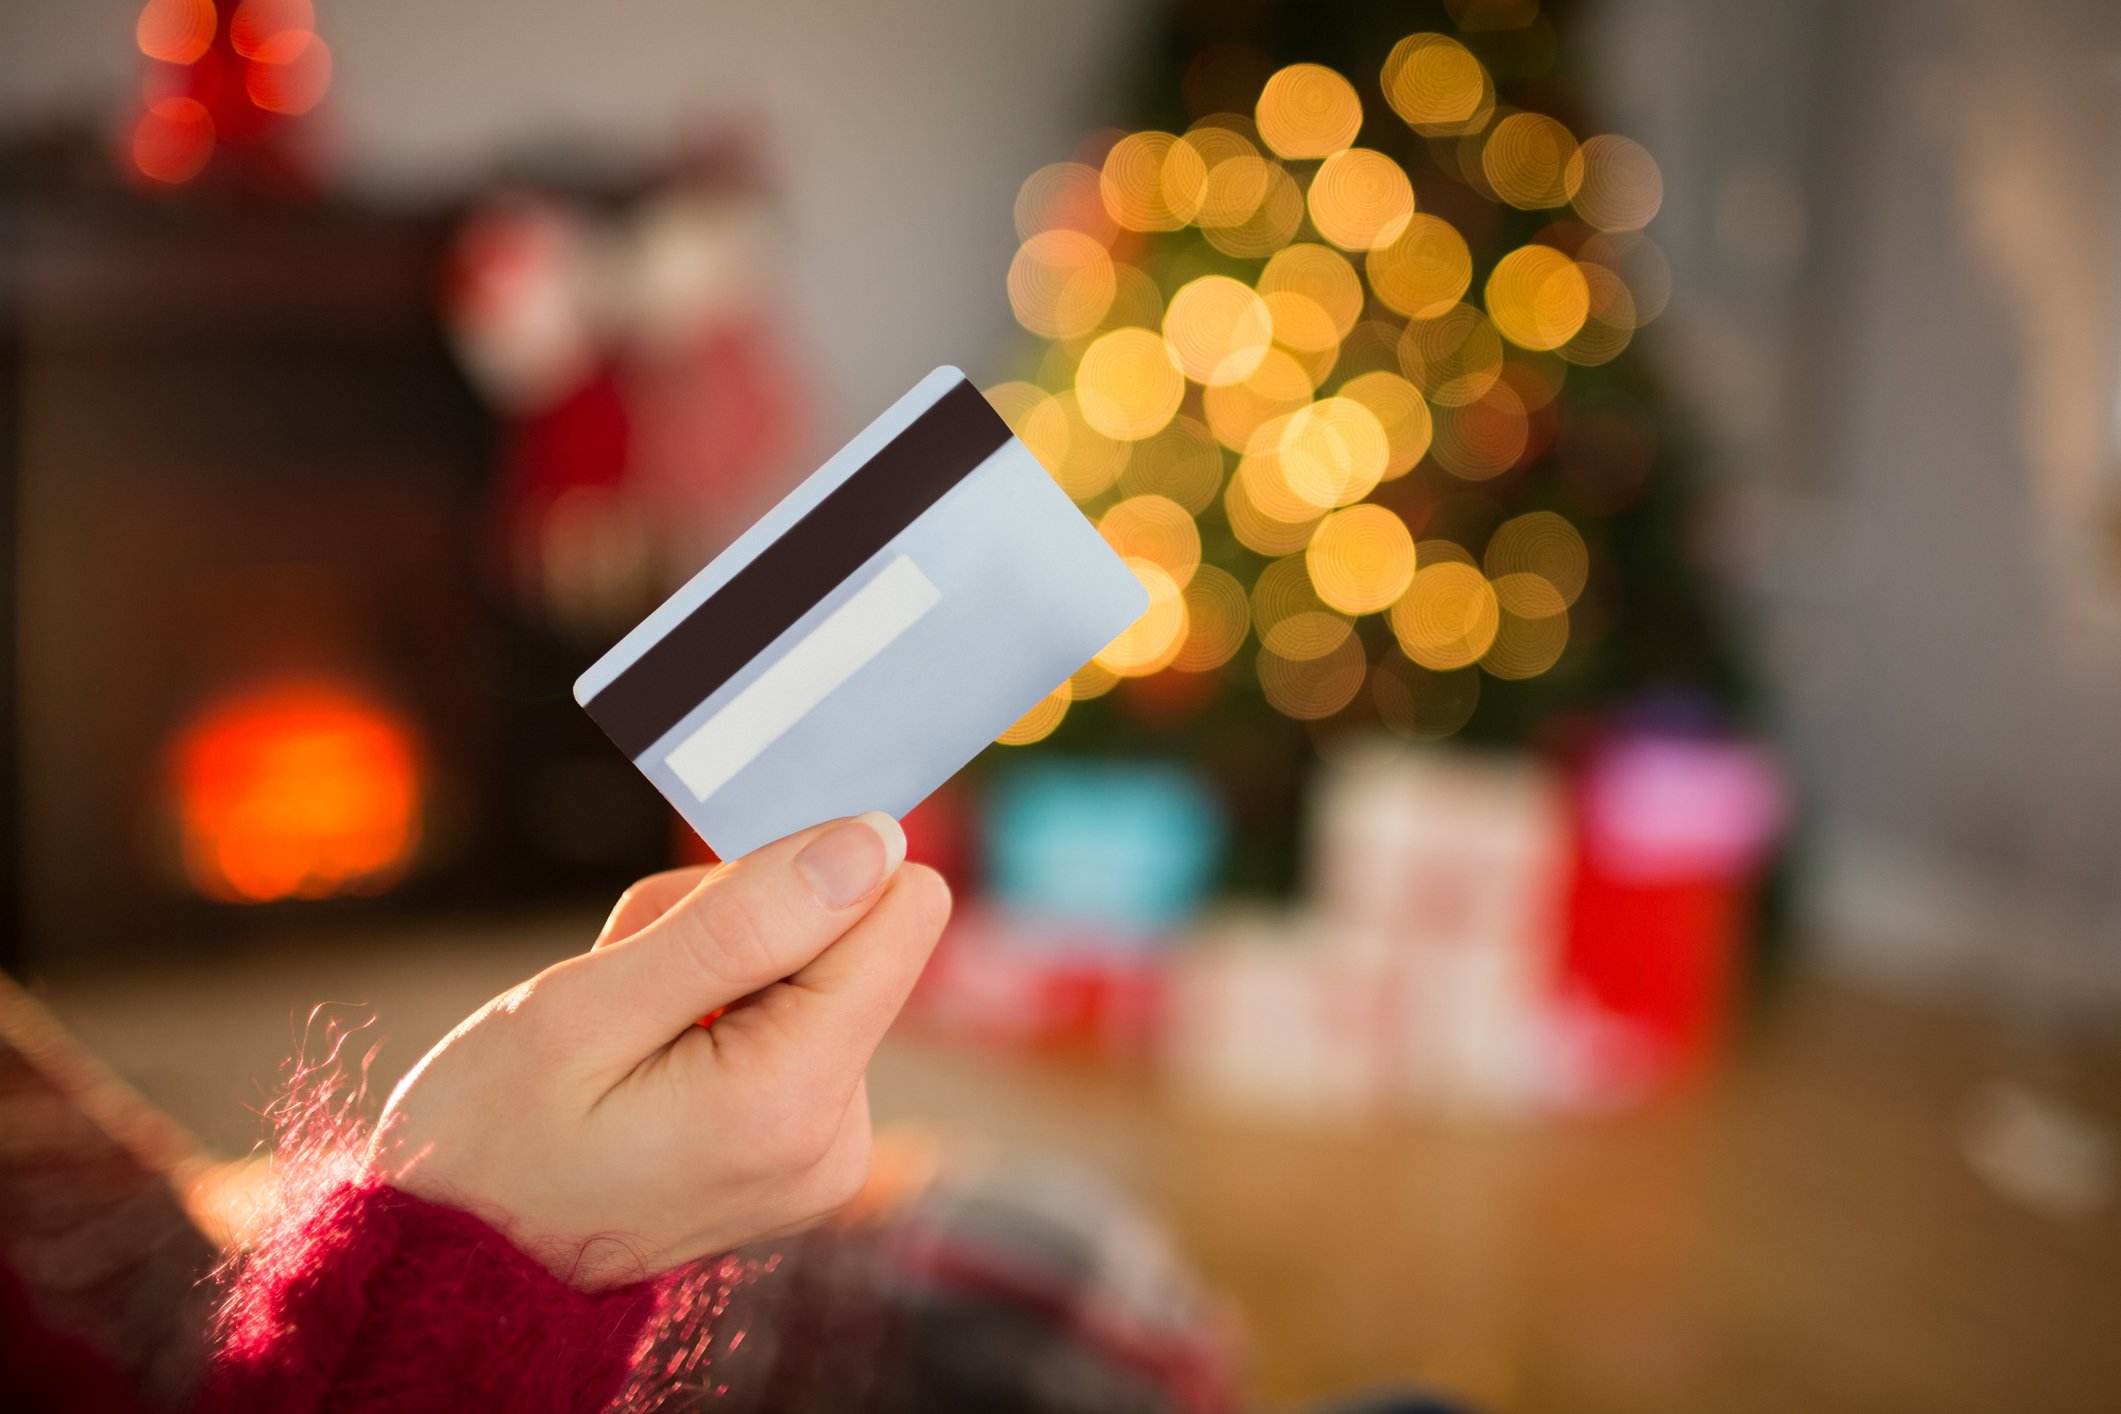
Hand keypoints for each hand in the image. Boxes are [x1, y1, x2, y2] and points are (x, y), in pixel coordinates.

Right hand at [368, 813, 948, 1286]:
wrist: (451, 1275)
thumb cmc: (484, 1142)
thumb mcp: (585, 1009)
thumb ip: (743, 920)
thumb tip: (876, 841)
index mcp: (795, 1102)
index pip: (900, 911)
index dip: (803, 873)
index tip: (700, 910)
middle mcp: (839, 1135)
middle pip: (845, 933)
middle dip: (731, 925)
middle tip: (623, 984)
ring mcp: (824, 1149)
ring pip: (807, 966)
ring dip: (706, 963)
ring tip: (615, 1028)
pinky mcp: (802, 1144)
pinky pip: (787, 1018)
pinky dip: (710, 1007)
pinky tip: (638, 1051)